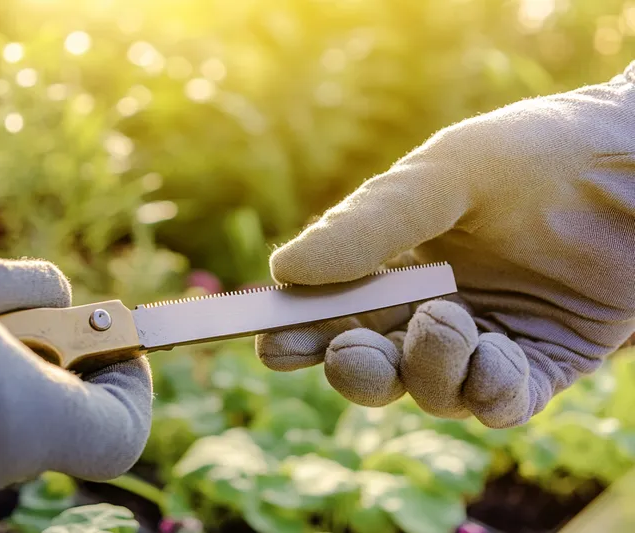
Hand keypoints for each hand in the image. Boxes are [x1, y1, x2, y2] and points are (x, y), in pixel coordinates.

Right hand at [256, 69, 634, 427]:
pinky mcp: (543, 364)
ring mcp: (488, 340)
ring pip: (432, 390)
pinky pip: (501, 401)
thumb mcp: (446, 175)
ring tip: (447, 321)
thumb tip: (284, 268)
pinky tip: (490, 358)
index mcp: (400, 264)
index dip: (301, 332)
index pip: (336, 310)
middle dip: (354, 368)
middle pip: (376, 363)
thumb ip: (370, 224)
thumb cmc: (538, 153)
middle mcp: (436, 309)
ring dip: (426, 370)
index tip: (271, 342)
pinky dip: (488, 392)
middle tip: (349, 351)